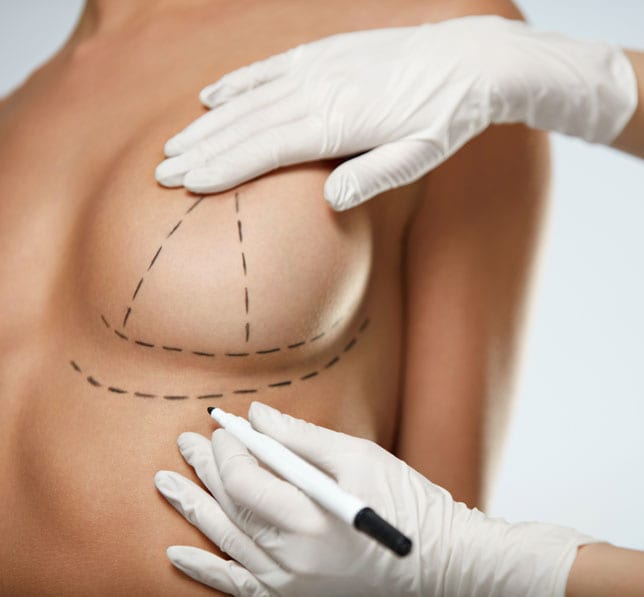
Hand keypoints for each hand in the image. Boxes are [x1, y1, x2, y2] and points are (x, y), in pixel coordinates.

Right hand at [155, 16, 635, 209]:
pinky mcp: (324, 54)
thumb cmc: (446, 116)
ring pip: (252, 99)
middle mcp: (321, 92)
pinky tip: (213, 96)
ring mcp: (319, 68)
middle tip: (164, 172)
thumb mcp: (422, 156)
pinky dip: (238, 83)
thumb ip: (375, 175)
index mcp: (341, 123)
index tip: (189, 183)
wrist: (472, 59)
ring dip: (210, 123)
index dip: (225, 167)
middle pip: (249, 127)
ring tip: (175, 143)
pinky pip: (271, 68)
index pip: (268, 149)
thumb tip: (330, 199)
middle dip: (203, 151)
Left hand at [155, 402, 597, 595]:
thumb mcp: (358, 457)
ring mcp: (290, 585)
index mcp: (308, 519)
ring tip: (167, 483)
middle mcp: (291, 558)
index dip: (228, 449)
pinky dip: (205, 569)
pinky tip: (178, 553)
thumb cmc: (408, 504)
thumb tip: (257, 416)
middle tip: (184, 443)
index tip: (224, 425)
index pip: (243, 481)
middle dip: (206, 469)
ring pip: (225, 541)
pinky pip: (236, 585)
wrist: (441, 565)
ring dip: (194, 508)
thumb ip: (300, 438)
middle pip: (229, 507)